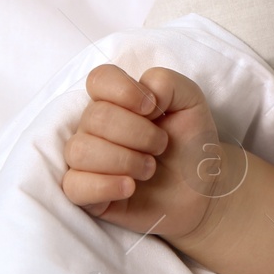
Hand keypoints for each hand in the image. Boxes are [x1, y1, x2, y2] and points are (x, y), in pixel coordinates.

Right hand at [60, 64, 241, 242]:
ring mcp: (86, 160)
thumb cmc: (190, 143)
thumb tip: (143, 89)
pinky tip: (130, 187)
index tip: (152, 108)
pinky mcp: (85, 193)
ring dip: (124, 160)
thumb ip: (167, 82)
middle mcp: (94, 127)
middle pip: (94, 117)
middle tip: (161, 146)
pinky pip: (74, 186)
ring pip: (80, 150)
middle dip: (138, 133)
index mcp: (115, 101)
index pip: (98, 79)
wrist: (199, 189)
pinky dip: (105, 185)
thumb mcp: (191, 102)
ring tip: (149, 169)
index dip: (123, 90)